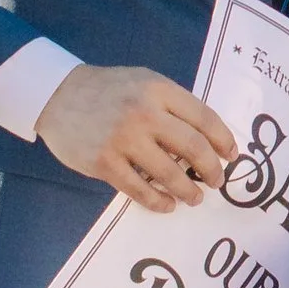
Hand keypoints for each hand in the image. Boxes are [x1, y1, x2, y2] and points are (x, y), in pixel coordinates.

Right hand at [36, 63, 235, 212]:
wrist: (57, 94)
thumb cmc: (108, 90)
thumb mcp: (144, 82)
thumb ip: (172, 104)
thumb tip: (206, 137)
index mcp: (159, 89)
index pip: (204, 118)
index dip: (224, 140)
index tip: (231, 155)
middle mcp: (144, 113)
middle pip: (193, 147)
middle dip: (211, 169)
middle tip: (216, 182)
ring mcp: (123, 139)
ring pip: (169, 174)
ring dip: (188, 191)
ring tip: (195, 198)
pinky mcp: (104, 162)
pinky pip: (139, 190)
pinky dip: (158, 202)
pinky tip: (167, 204)